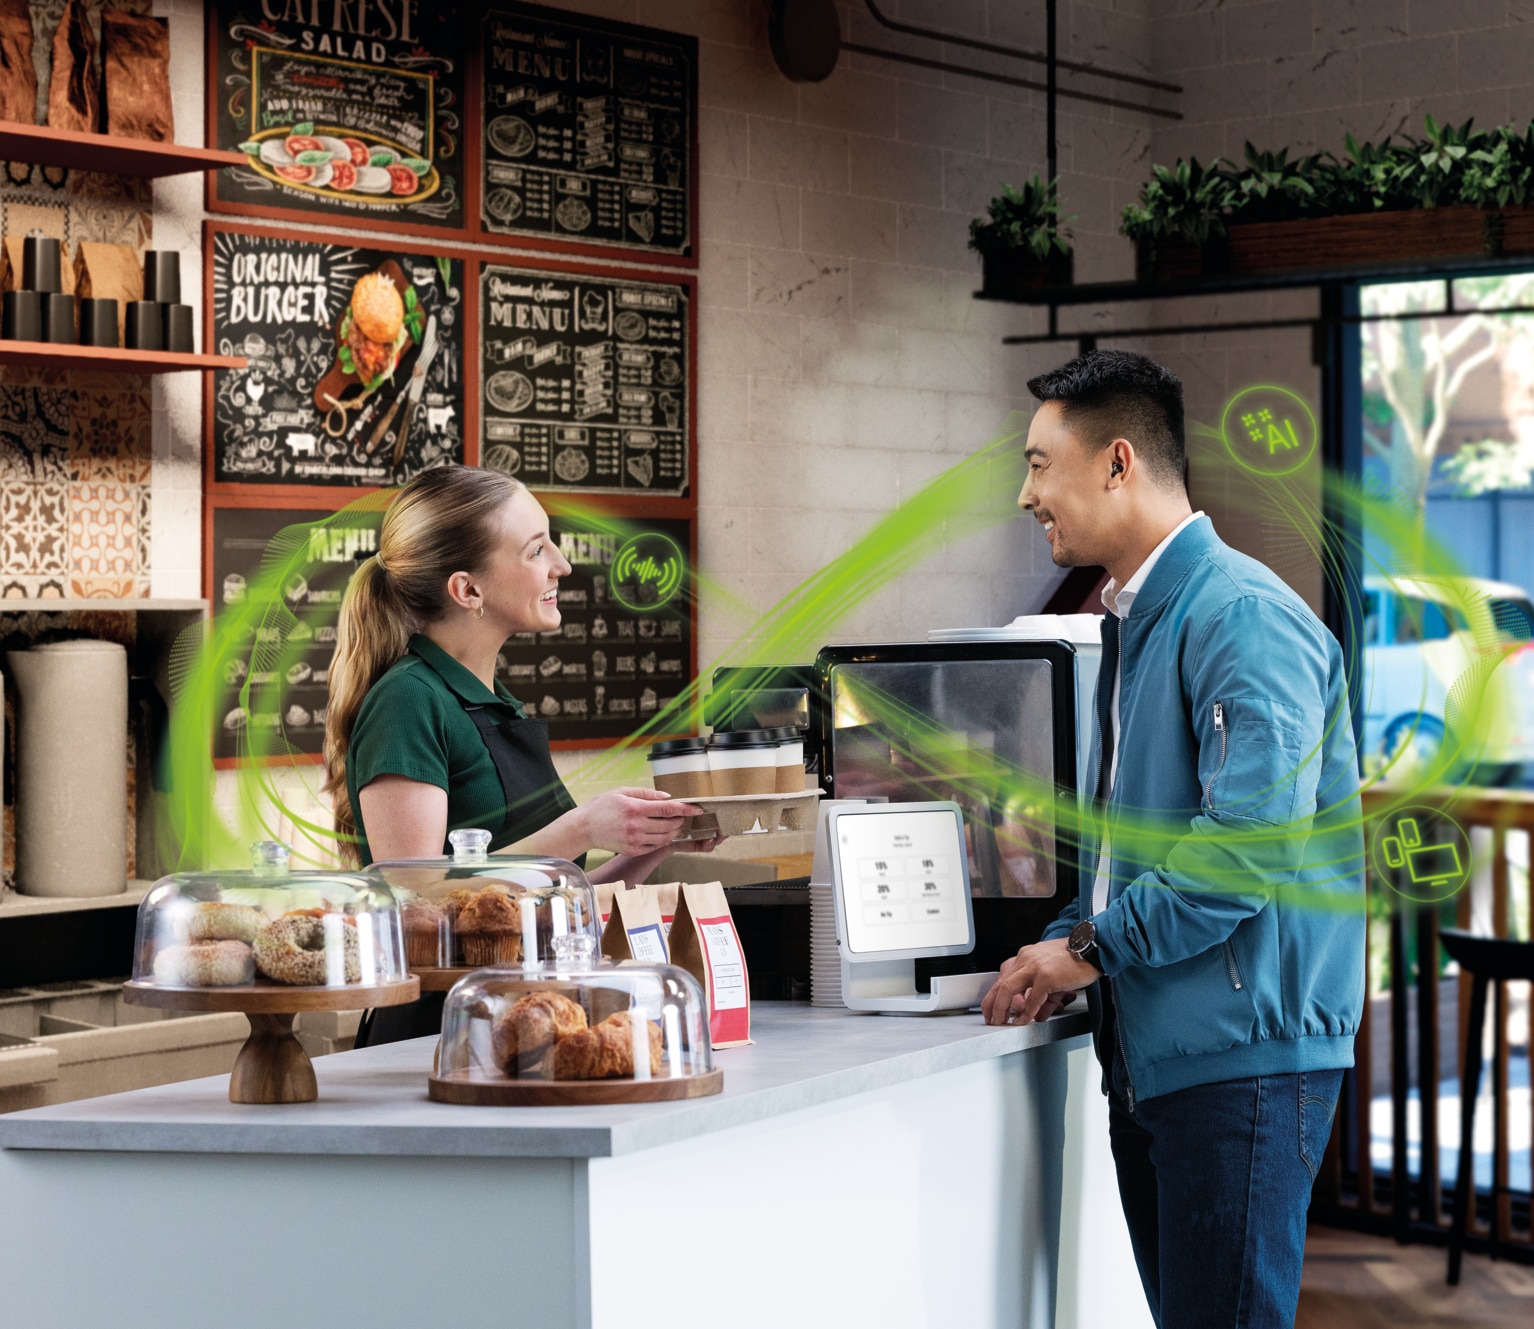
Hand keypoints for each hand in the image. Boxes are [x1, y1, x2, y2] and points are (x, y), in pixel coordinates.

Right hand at [580, 788, 699, 855]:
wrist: (584, 828)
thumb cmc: (602, 807)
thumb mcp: (622, 792)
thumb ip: (646, 794)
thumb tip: (668, 797)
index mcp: (635, 808)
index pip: (667, 809)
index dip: (685, 808)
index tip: (697, 808)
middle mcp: (636, 826)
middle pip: (669, 825)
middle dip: (681, 820)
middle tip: (684, 815)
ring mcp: (634, 840)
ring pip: (664, 838)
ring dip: (674, 831)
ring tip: (675, 824)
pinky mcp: (632, 851)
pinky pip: (654, 846)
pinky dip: (662, 840)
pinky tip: (661, 833)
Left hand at [981, 938, 1097, 1025]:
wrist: (1093, 949)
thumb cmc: (1076, 960)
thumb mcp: (1054, 977)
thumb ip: (1043, 997)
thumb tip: (1037, 1015)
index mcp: (1026, 956)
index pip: (1003, 976)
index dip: (995, 994)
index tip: (992, 1007)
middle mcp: (1026, 958)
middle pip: (1001, 983)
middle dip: (992, 1004)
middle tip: (991, 1018)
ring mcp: (1034, 966)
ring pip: (1008, 988)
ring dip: (1002, 1008)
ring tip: (1002, 1021)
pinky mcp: (1045, 976)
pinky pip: (1032, 999)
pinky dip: (1026, 1013)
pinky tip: (1025, 1021)